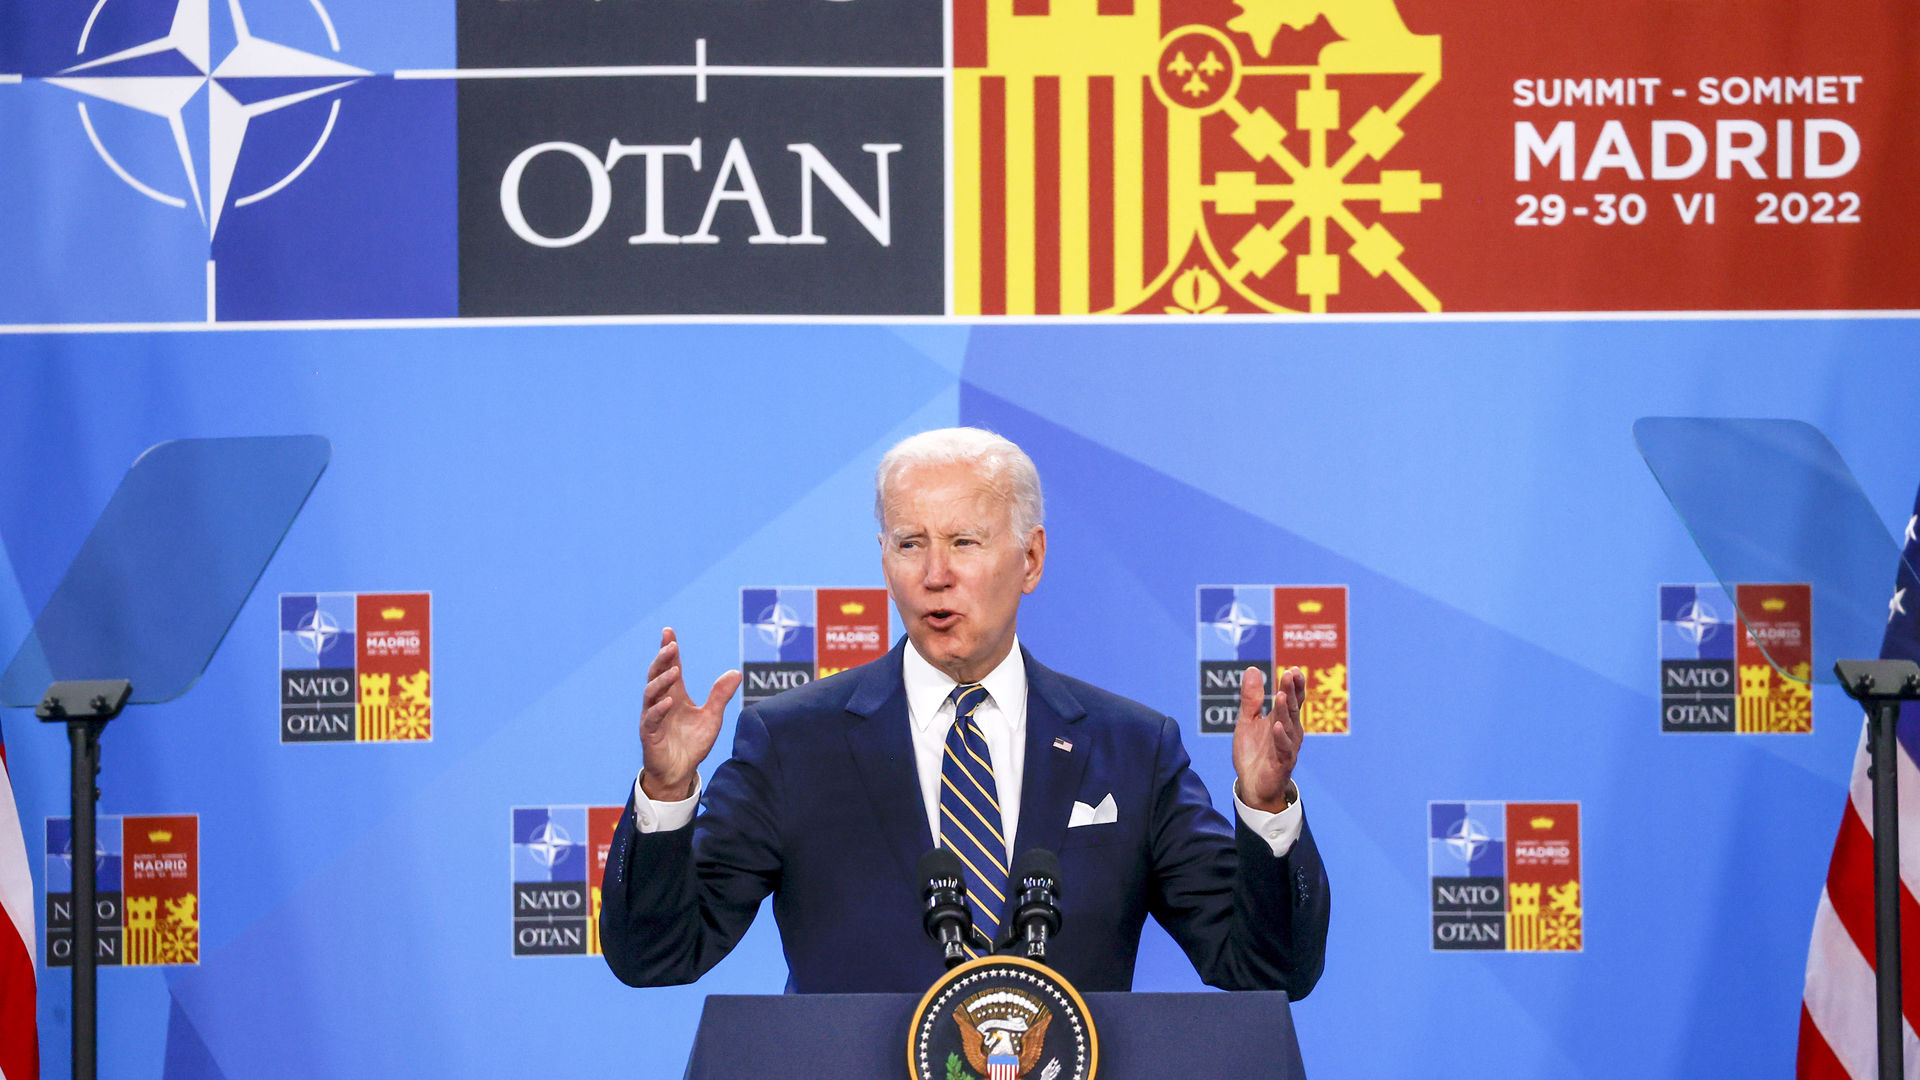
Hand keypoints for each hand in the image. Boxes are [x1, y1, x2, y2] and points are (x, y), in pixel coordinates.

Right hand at [638, 628, 741, 800]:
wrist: (680, 772)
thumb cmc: (692, 744)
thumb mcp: (712, 717)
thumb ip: (720, 695)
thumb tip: (736, 672)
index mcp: (675, 695)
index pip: (671, 667)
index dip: (669, 650)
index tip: (668, 631)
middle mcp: (662, 702)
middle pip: (657, 674)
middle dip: (662, 658)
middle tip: (670, 645)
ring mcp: (654, 717)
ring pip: (651, 693)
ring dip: (661, 680)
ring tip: (673, 670)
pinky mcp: (650, 734)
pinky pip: (652, 718)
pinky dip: (659, 709)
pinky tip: (669, 701)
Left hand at [1232, 666, 1303, 813]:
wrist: (1251, 785)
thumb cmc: (1253, 752)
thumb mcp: (1247, 721)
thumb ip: (1251, 698)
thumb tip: (1252, 669)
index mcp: (1282, 720)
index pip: (1291, 699)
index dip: (1293, 685)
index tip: (1293, 669)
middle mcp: (1289, 731)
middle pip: (1291, 708)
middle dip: (1291, 691)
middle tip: (1291, 674)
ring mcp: (1287, 747)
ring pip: (1288, 725)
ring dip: (1284, 710)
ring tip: (1281, 694)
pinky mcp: (1282, 763)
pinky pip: (1283, 749)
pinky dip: (1280, 737)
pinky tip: (1276, 726)